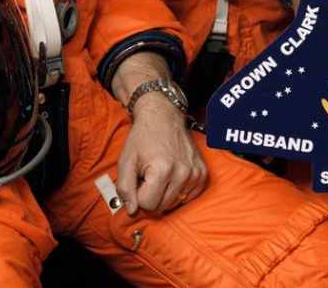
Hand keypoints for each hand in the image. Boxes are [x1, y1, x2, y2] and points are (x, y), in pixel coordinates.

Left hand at [113, 97, 206, 216]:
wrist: (164, 117)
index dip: (138, 195)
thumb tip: (133, 211)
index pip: (147, 205)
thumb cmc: (143, 138)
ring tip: (160, 175)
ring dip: (165, 194)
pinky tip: (172, 177)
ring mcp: (195, 174)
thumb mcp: (126, 161)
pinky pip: (189, 197)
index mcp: (162, 170)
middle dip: (151, 196)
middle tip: (148, 177)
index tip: (139, 180)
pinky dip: (178, 191)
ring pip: (175, 204)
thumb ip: (125, 188)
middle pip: (162, 207)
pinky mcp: (202, 173)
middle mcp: (182, 173)